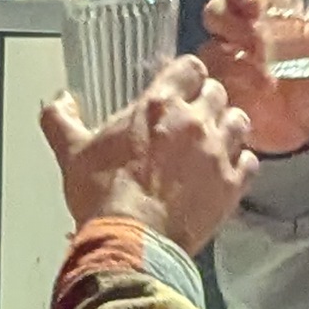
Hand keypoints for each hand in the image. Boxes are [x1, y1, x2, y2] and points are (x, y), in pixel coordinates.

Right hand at [40, 56, 257, 256]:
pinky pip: (250, 162)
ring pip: (240, 122)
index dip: (186, 74)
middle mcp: (196, 121)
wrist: (132, 241)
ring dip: (228, 127)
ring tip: (214, 141)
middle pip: (218, 92)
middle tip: (194, 118)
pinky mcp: (232, 185)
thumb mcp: (72, 153)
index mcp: (159, 105)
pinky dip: (241, 163)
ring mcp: (219, 153)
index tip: (180, 86)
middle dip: (207, 100)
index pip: (190, 66)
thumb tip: (59, 100)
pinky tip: (227, 171)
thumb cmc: (103, 195)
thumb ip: (61, 119)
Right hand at [198, 0, 308, 155]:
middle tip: (256, 34)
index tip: (255, 1)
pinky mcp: (220, 91)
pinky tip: (254, 91)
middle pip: (217, 10)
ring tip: (261, 66)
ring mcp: (226, 61)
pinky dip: (228, 83)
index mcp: (269, 11)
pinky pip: (208, 82)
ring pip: (209, 44)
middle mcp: (240, 31)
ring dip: (229, 52)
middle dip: (231, 18)